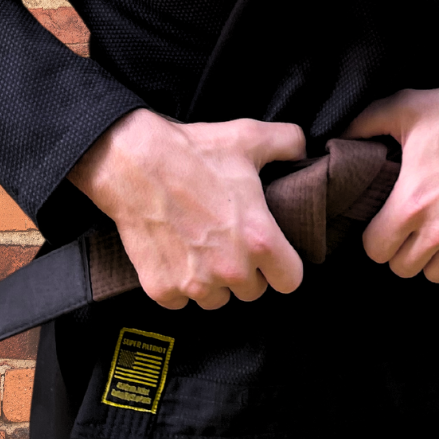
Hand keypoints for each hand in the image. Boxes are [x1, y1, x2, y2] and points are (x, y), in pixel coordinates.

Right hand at [68, 108, 305, 309]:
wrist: (134, 162)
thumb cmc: (194, 151)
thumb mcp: (249, 137)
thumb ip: (288, 143)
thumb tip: (303, 150)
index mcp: (259, 239)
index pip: (290, 281)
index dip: (283, 266)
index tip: (272, 255)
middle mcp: (230, 269)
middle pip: (252, 292)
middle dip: (246, 271)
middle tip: (231, 241)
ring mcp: (194, 283)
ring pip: (217, 300)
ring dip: (213, 281)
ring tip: (202, 246)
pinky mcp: (162, 289)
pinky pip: (180, 301)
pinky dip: (179, 283)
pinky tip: (176, 253)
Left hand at [343, 85, 438, 283]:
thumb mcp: (402, 107)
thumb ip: (363, 125)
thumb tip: (338, 140)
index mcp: (410, 204)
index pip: (375, 250)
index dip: (373, 235)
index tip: (380, 218)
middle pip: (403, 268)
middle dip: (398, 248)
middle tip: (402, 224)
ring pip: (438, 275)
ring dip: (430, 258)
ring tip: (429, 231)